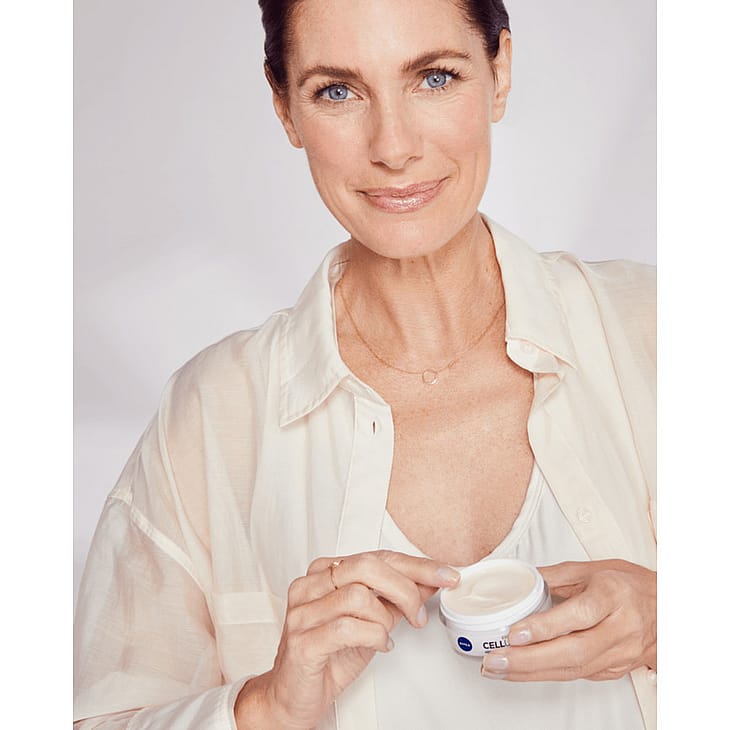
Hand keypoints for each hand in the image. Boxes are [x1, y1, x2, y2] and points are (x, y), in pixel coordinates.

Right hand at [235, 550, 459, 728]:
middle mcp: (309, 585)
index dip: (417, 565)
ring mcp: (302, 612)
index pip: (377, 556)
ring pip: (358, 596)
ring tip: (386, 634)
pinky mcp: (302, 641)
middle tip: (418, 615)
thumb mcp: (370, 620)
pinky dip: (373, 637)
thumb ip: (396, 598)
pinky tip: (378, 645)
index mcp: (324, 572)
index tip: (447, 575)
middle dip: (404, 589)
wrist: (293, 696)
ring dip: (385, 619)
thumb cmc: (329, 655)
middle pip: (366, 567)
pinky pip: (348, 628)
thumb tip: (431, 581)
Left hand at [480, 559, 655, 681]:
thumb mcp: (592, 568)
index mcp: (612, 595)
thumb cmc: (628, 584)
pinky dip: (546, 675)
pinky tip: (522, 672)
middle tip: (495, 660)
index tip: (515, 632)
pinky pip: (578, 675)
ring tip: (498, 668)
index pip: (578, 616)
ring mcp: (620, 653)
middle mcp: (619, 627)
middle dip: (528, 660)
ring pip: (574, 669)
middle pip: (573, 651)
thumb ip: (554, 574)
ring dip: (531, 673)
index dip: (545, 627)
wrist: (667, 609)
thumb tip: (518, 576)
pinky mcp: (615, 669)